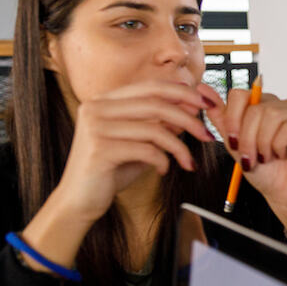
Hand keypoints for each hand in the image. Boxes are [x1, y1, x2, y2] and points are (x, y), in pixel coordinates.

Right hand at [52, 80, 215, 225]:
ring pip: (154, 129)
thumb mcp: (141, 142)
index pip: (150, 86)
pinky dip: (163, 161)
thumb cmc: (112, 169)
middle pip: (155, 104)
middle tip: (206, 135)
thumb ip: (161, 125)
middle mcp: (96, 108)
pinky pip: (146, 150)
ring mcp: (95, 127)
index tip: (205, 104)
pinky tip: (163, 171)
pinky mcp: (99, 149)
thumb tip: (192, 108)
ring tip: (188, 161)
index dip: (182, 92)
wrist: (80, 199)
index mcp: (104, 100)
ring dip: (180, 147)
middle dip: (188, 119)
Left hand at [205, 86, 286, 226]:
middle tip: (251, 157)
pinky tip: (283, 154)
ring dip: (264, 142)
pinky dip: (280, 145)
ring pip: (274, 115)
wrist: (285, 196)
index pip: (242, 94)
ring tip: (267, 157)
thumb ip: (222, 118)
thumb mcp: (236, 146)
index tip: (233, 141)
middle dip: (248, 137)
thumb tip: (204, 90)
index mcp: (265, 106)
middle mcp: (285, 107)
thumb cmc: (266, 172)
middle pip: (257, 107)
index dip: (232, 118)